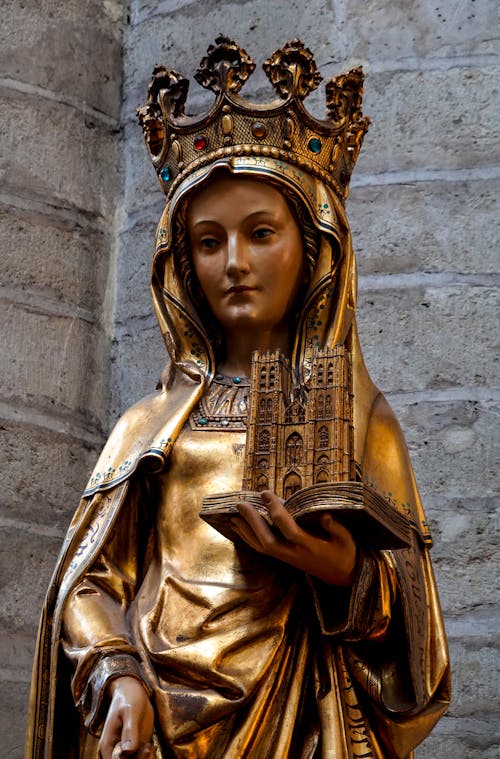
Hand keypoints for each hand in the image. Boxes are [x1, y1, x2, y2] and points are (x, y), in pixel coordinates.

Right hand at [99, 676, 155, 758]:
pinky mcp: (138, 747)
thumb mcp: (129, 712)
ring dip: (146, 758)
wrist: (134, 691)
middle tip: (148, 747)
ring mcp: (128, 750)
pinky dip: (150, 756)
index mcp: (108, 746)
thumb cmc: (128, 699)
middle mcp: (116, 751)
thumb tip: (128, 751)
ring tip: (149, 746)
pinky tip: (152, 746)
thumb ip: (129, 731)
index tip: (142, 749)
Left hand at [232, 490, 356, 586]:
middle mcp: (295, 554)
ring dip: (246, 531)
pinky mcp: (286, 559)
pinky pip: (263, 550)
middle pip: (267, 540)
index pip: (288, 528)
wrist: (344, 576)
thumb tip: (325, 515)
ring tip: (234, 516)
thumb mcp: (346, 539)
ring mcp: (288, 558)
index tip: (265, 493)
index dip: (275, 510)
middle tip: (240, 504)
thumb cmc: (345, 553)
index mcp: (310, 546)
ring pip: (262, 547)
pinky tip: (241, 529)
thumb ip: (336, 528)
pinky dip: (250, 539)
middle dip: (252, 522)